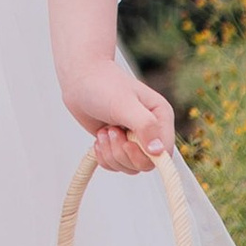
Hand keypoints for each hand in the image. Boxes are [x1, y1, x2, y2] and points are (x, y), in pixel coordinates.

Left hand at [59, 56, 176, 177]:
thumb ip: (145, 126)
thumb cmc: (103, 85)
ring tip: (104, 131)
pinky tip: (99, 138)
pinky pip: (116, 165)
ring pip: (129, 167)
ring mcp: (134, 139)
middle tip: (111, 131)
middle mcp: (151, 130)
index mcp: (161, 117)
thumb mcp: (124, 104)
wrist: (80, 79)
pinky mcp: (118, 144)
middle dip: (123, 153)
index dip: (146, 156)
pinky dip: (104, 156)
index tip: (127, 143)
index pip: (165, 152)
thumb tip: (158, 152)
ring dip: (111, 153)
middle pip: (145, 164)